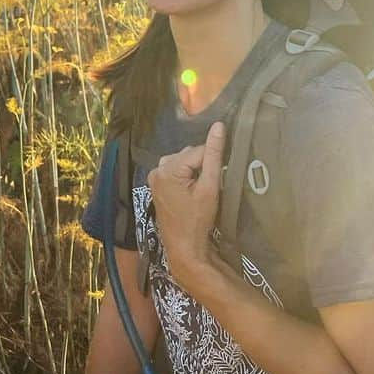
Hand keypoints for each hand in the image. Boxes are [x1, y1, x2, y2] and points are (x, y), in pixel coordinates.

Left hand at [147, 121, 225, 291]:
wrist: (184, 247)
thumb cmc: (198, 220)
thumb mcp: (209, 187)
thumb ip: (214, 155)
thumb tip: (219, 125)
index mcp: (168, 168)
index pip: (199, 150)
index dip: (212, 163)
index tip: (217, 180)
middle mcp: (157, 169)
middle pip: (190, 154)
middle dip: (202, 165)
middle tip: (209, 186)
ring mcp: (155, 177)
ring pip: (184, 160)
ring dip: (195, 170)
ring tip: (201, 189)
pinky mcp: (157, 184)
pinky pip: (176, 169)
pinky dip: (186, 175)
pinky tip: (192, 190)